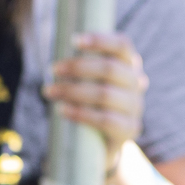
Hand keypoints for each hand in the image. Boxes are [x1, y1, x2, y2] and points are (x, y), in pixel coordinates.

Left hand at [44, 32, 147, 173]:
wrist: (98, 144)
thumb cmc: (87, 104)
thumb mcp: (86, 82)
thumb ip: (79, 68)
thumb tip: (54, 59)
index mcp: (128, 65)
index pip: (123, 45)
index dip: (101, 40)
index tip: (74, 40)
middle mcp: (136, 83)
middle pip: (111, 69)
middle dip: (78, 66)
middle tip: (52, 69)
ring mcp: (135, 107)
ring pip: (105, 94)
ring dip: (72, 90)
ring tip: (48, 91)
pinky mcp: (129, 129)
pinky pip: (106, 119)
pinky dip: (81, 113)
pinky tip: (62, 110)